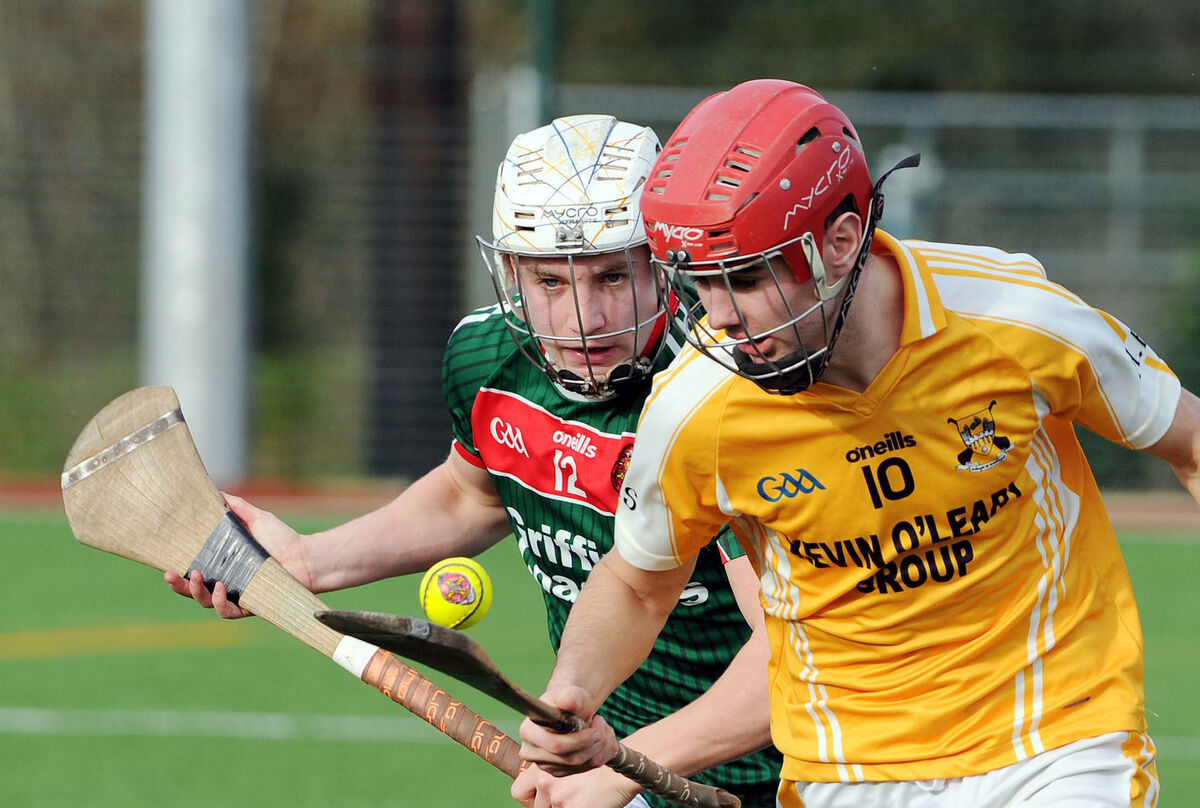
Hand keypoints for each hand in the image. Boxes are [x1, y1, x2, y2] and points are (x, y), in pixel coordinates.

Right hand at [162, 492, 309, 617]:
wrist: (306, 557)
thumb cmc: (283, 539)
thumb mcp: (257, 518)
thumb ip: (237, 507)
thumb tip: (218, 491)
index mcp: (223, 564)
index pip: (192, 571)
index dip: (177, 572)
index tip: (165, 565)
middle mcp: (226, 581)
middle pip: (193, 591)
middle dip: (179, 586)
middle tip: (170, 574)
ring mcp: (236, 595)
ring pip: (206, 602)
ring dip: (197, 592)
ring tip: (198, 577)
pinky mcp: (249, 605)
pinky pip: (228, 611)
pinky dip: (219, 603)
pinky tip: (219, 588)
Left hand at [512, 763, 639, 807]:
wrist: (620, 769)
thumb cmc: (599, 764)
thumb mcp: (570, 759)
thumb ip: (554, 770)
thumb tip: (543, 787)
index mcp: (543, 767)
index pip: (519, 791)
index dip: (530, 799)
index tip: (540, 800)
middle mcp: (547, 782)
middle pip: (536, 807)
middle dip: (549, 807)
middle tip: (566, 801)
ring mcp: (559, 798)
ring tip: (580, 799)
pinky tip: (588, 804)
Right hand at [518, 686, 619, 775]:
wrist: (570, 709)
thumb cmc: (566, 699)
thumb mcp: (569, 693)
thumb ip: (569, 696)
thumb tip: (568, 702)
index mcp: (529, 731)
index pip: (555, 745)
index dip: (580, 739)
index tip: (597, 724)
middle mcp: (532, 752)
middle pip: (571, 758)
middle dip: (595, 742)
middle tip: (602, 723)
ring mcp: (546, 765)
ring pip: (582, 764)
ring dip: (601, 746)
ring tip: (603, 727)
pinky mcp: (560, 772)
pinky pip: (587, 768)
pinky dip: (601, 753)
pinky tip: (601, 738)